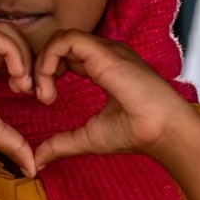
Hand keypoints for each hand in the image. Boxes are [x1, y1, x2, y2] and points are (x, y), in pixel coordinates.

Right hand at [0, 24, 41, 175]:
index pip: (8, 47)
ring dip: (24, 55)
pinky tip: (16, 76)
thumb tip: (33, 167)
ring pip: (4, 31)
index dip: (25, 65)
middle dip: (29, 58)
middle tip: (31, 88)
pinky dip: (13, 52)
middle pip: (10, 34)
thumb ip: (12, 141)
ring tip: (24, 84)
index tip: (30, 93)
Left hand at [30, 30, 199, 168]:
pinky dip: (49, 58)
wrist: (162, 132)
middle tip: (37, 95)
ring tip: (43, 94)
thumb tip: (38, 160)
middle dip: (40, 67)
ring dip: (42, 64)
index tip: (43, 99)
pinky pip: (67, 40)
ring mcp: (106, 51)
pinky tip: (49, 84)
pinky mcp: (105, 53)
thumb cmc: (135, 133)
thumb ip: (62, 144)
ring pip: (61, 38)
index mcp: (104, 67)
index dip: (47, 72)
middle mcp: (104, 54)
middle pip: (60, 44)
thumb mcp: (88, 138)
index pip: (66, 55)